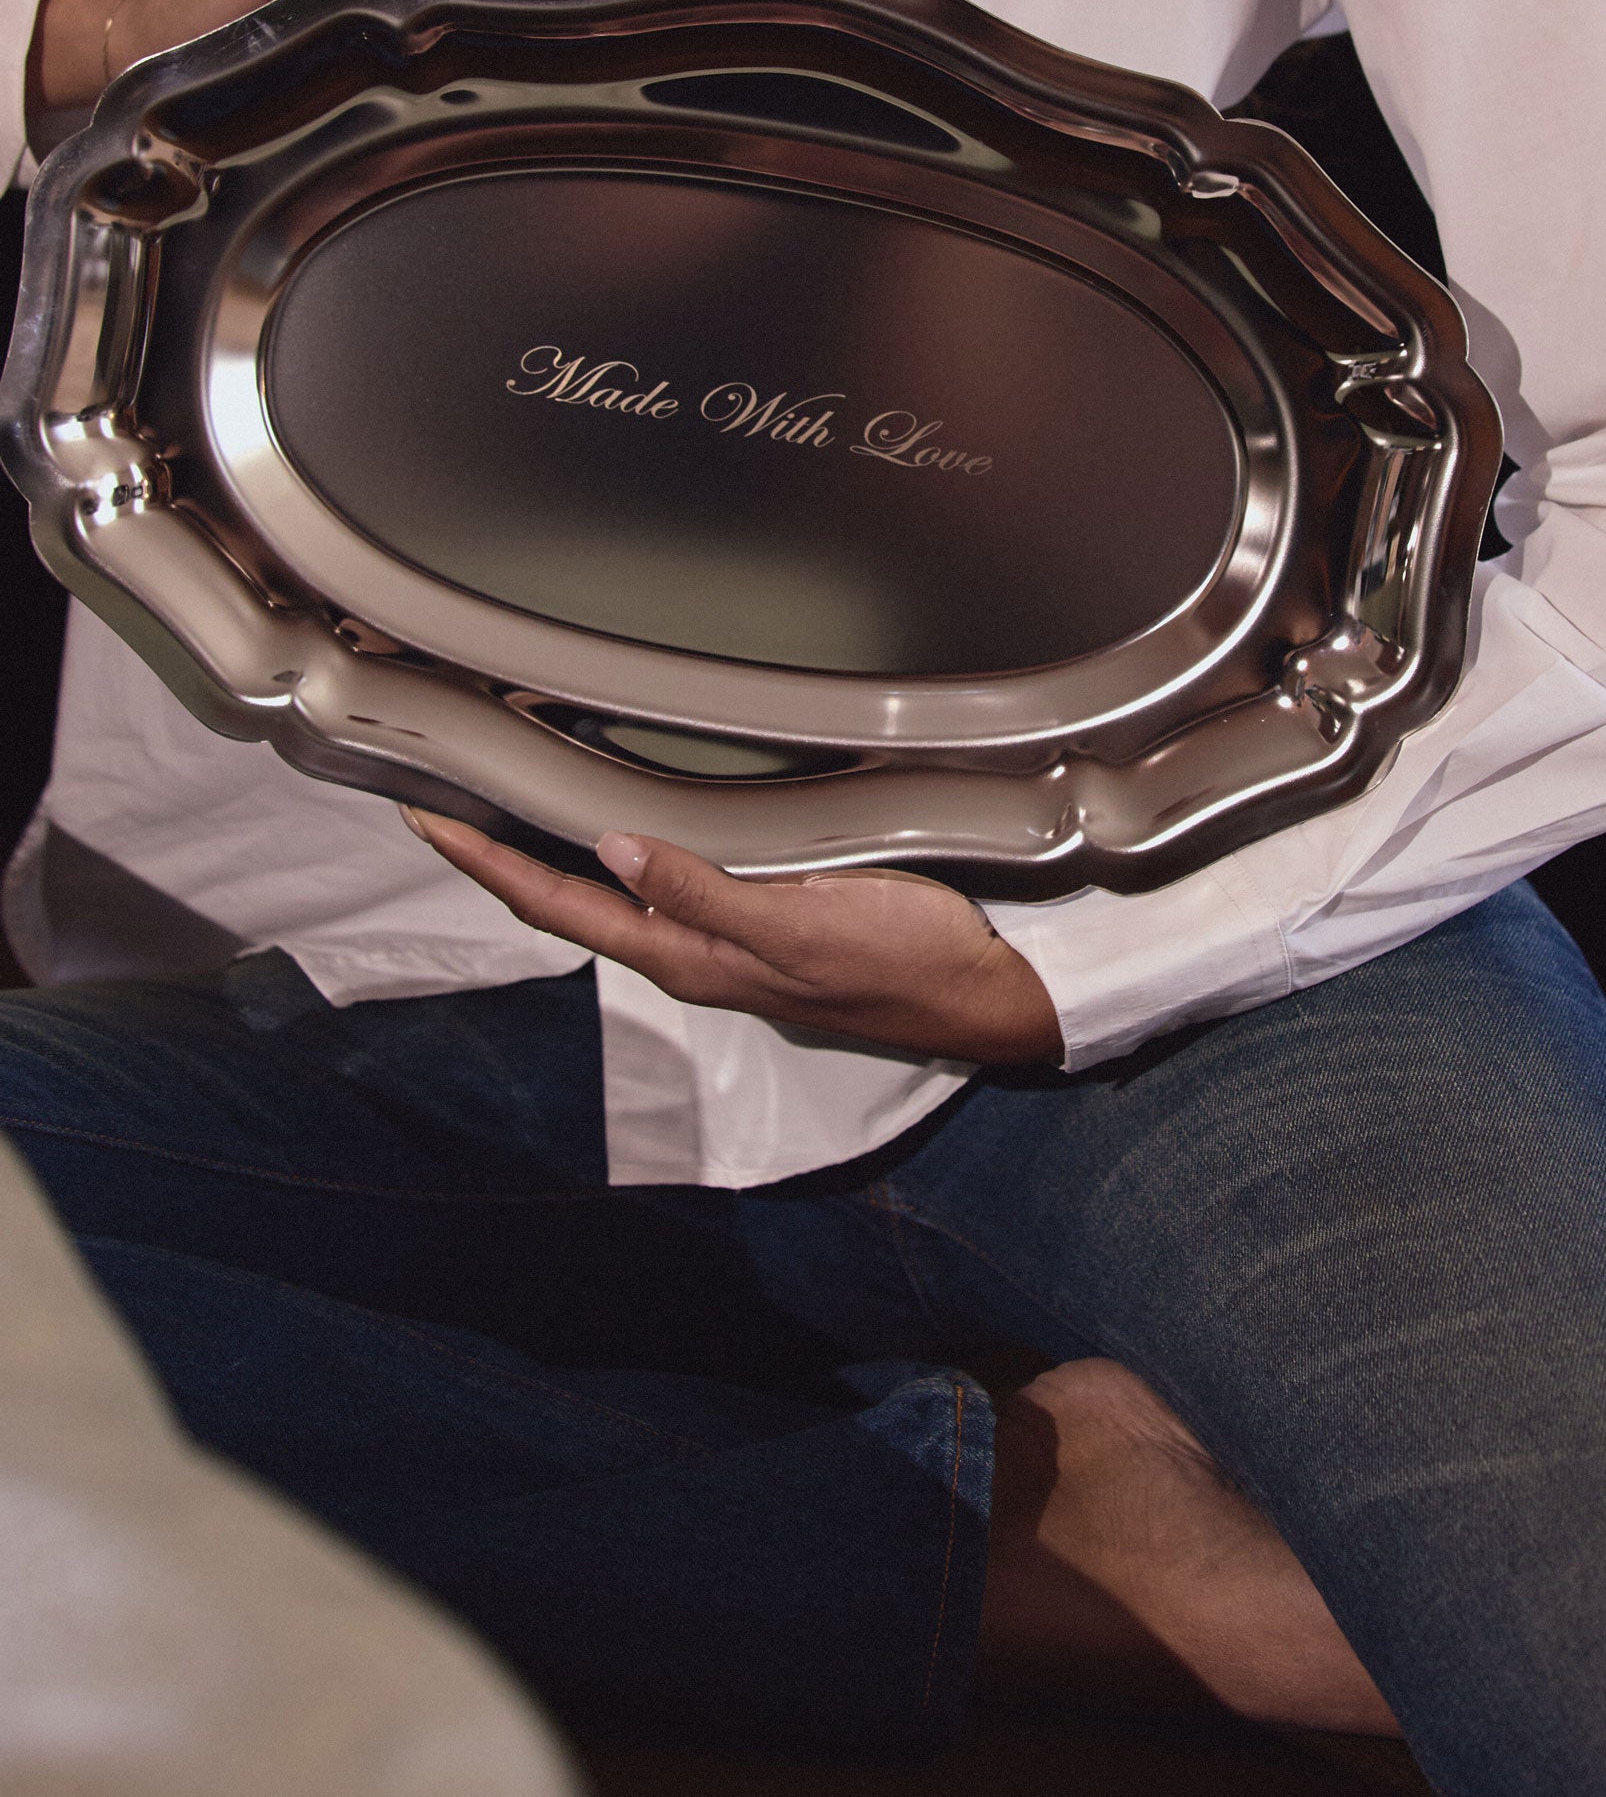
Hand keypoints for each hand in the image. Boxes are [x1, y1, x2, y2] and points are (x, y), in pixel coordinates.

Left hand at [402, 812, 1063, 1067]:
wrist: (986, 993)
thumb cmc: (902, 960)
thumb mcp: (800, 925)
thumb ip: (706, 893)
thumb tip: (612, 851)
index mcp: (689, 957)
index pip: (560, 905)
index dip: (488, 865)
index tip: (428, 822)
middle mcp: (695, 954)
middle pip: (573, 901)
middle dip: (504, 858)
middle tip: (448, 802)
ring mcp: (729, 943)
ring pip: (615, 895)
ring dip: (557, 855)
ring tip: (511, 808)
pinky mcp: (765, 923)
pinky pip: (669, 886)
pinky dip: (626, 854)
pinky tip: (628, 830)